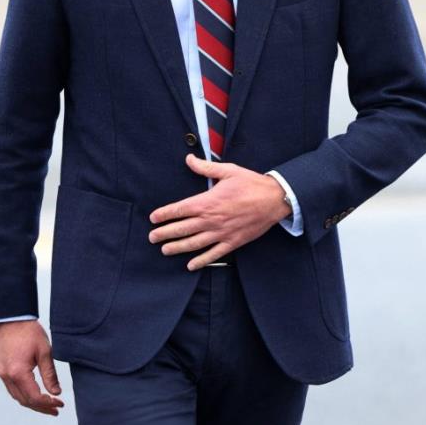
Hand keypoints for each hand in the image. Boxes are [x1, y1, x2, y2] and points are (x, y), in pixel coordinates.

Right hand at [0, 319, 64, 415]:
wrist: (11, 317)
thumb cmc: (29, 332)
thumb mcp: (44, 351)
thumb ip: (50, 374)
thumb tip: (56, 393)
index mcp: (18, 373)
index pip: (35, 397)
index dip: (48, 404)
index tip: (60, 404)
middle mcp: (7, 376)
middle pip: (25, 401)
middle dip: (41, 407)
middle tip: (56, 409)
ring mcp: (1, 373)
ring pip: (16, 396)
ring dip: (32, 402)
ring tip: (47, 404)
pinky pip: (11, 388)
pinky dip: (23, 394)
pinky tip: (33, 393)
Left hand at [148, 154, 289, 270]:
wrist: (274, 199)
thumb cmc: (251, 183)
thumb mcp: (228, 171)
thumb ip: (206, 168)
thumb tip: (189, 159)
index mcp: (208, 201)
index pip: (180, 209)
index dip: (164, 214)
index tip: (153, 218)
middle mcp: (212, 220)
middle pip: (183, 229)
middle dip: (165, 233)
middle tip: (151, 238)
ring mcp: (222, 233)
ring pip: (194, 244)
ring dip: (177, 248)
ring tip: (165, 250)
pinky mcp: (233, 242)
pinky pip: (214, 254)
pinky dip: (201, 261)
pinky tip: (191, 265)